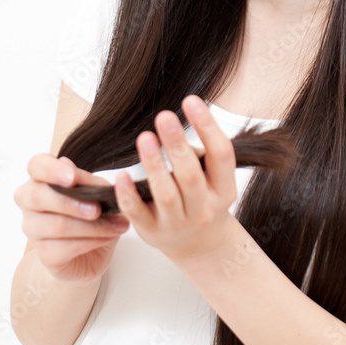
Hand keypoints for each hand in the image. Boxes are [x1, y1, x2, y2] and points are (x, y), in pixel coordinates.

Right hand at [15, 153, 130, 282]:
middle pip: (38, 196)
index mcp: (41, 178)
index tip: (72, 178)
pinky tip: (108, 237)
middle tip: (98, 209)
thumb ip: (90, 183)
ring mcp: (33, 228)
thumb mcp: (97, 193)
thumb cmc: (90, 214)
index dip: (52, 170)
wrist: (90, 252)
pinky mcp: (44, 253)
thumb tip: (84, 179)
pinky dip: (91, 241)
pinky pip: (65, 247)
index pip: (36, 165)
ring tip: (115, 225)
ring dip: (90, 226)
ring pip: (56, 225)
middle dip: (72, 203)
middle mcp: (30, 201)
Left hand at [113, 95, 239, 264]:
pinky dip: (129, 194)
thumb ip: (201, 153)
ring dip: (154, 165)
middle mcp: (203, 208)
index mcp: (224, 189)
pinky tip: (122, 175)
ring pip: (166, 194)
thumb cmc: (202, 199)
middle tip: (164, 116)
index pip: (221, 155)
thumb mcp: (214, 178)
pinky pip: (138, 212)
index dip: (208, 127)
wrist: (199, 245)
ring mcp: (177, 223)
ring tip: (145, 138)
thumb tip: (180, 117)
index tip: (190, 100)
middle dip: (177, 145)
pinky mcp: (152, 232)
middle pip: (190, 175)